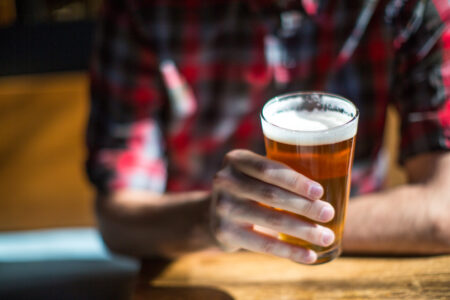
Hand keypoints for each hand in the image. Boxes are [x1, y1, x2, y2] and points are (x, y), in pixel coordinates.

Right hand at [210, 149, 334, 263]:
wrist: (213, 214)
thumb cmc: (249, 189)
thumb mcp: (254, 173)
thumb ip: (279, 174)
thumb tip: (331, 186)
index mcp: (236, 159)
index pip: (268, 169)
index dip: (295, 181)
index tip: (320, 192)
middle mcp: (225, 181)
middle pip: (272, 195)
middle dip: (305, 206)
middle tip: (329, 213)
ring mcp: (223, 207)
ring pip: (272, 220)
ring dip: (304, 230)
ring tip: (326, 237)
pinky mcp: (224, 232)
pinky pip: (264, 244)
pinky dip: (290, 251)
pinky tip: (309, 255)